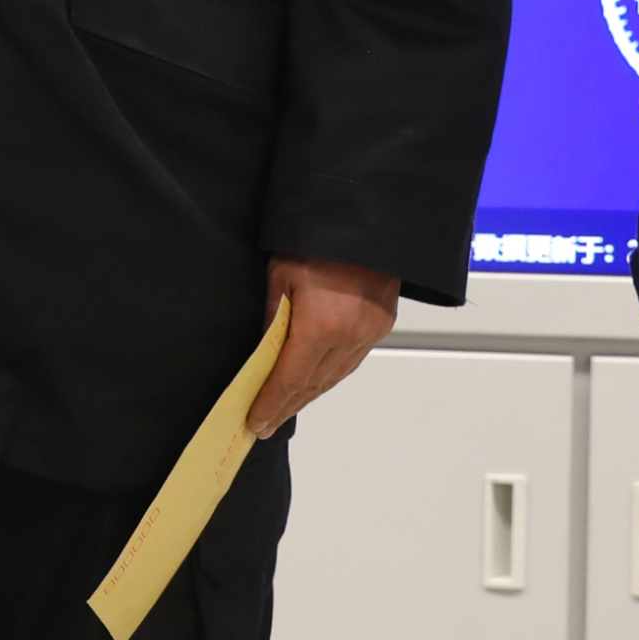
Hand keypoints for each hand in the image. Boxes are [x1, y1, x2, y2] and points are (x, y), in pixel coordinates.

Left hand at [241, 255, 400, 441]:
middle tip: (266, 423)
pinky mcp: (382, 324)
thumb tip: (265, 349)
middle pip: (313, 384)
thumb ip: (273, 317)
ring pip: (335, 376)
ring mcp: (369, 333)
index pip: (289, 379)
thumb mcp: (281, 274)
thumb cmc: (319, 237)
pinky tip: (316, 380)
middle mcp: (349, 338)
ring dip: (309, 394)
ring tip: (286, 407)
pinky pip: (351, 360)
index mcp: (320, 327)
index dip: (270, 404)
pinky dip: (330, 375)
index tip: (256, 422)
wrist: (370, 216)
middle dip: (287, 406)